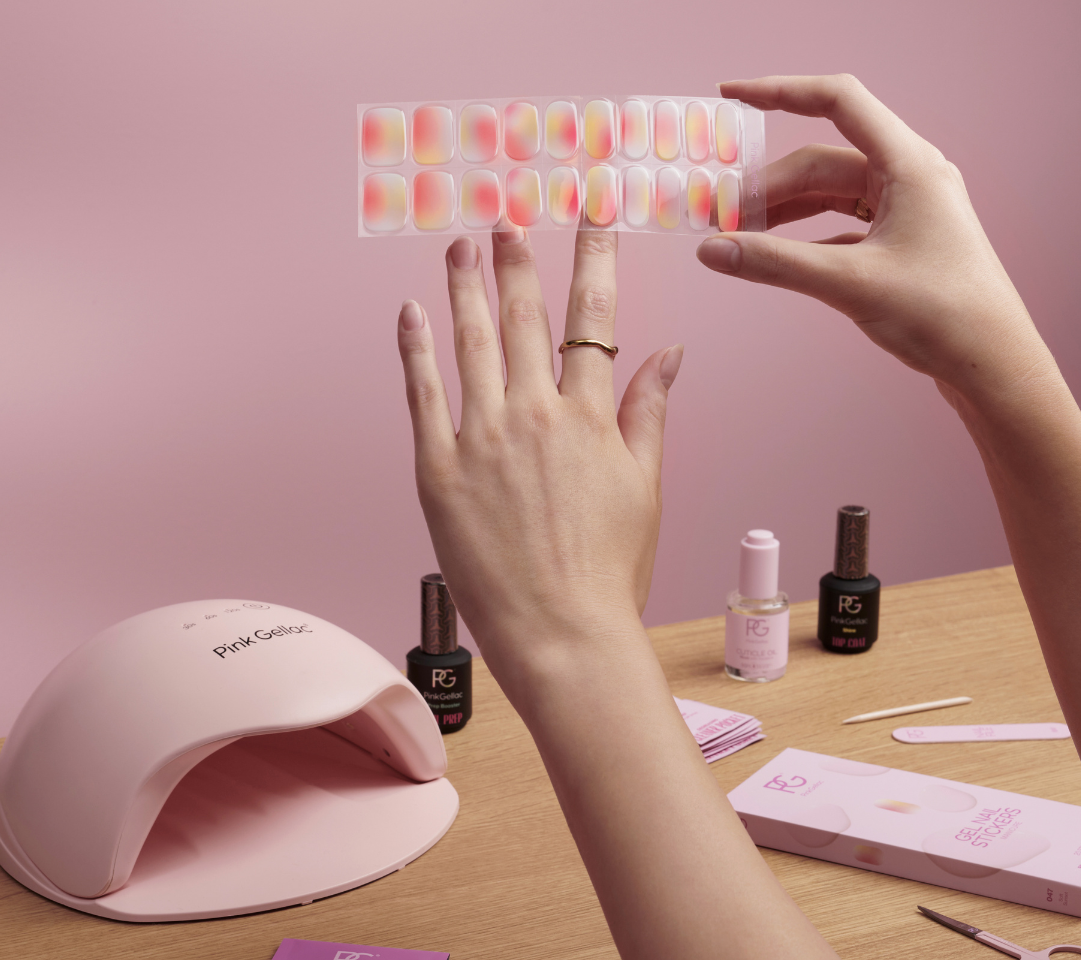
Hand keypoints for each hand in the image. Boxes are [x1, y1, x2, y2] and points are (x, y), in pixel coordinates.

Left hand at [396, 225, 682, 695]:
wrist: (563, 635)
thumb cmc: (611, 572)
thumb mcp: (646, 489)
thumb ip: (649, 413)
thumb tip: (670, 352)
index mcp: (590, 418)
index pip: (591, 320)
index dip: (591, 262)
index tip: (588, 219)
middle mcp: (535, 415)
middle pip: (524, 318)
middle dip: (517, 261)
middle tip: (507, 218)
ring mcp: (481, 439)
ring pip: (470, 342)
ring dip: (464, 287)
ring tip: (459, 246)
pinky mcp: (437, 471)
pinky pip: (422, 394)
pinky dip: (415, 349)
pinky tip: (411, 313)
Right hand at [698, 74, 1054, 405]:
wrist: (992, 365)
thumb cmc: (943, 315)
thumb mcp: (849, 283)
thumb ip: (775, 263)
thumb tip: (713, 249)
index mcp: (909, 164)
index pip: (837, 102)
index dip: (780, 92)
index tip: (732, 95)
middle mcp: (910, 176)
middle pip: (823, 160)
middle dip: (769, 184)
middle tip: (722, 216)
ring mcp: (907, 210)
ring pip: (830, 195)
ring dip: (784, 211)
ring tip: (741, 235)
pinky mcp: (902, 243)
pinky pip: (842, 225)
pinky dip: (805, 237)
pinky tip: (776, 257)